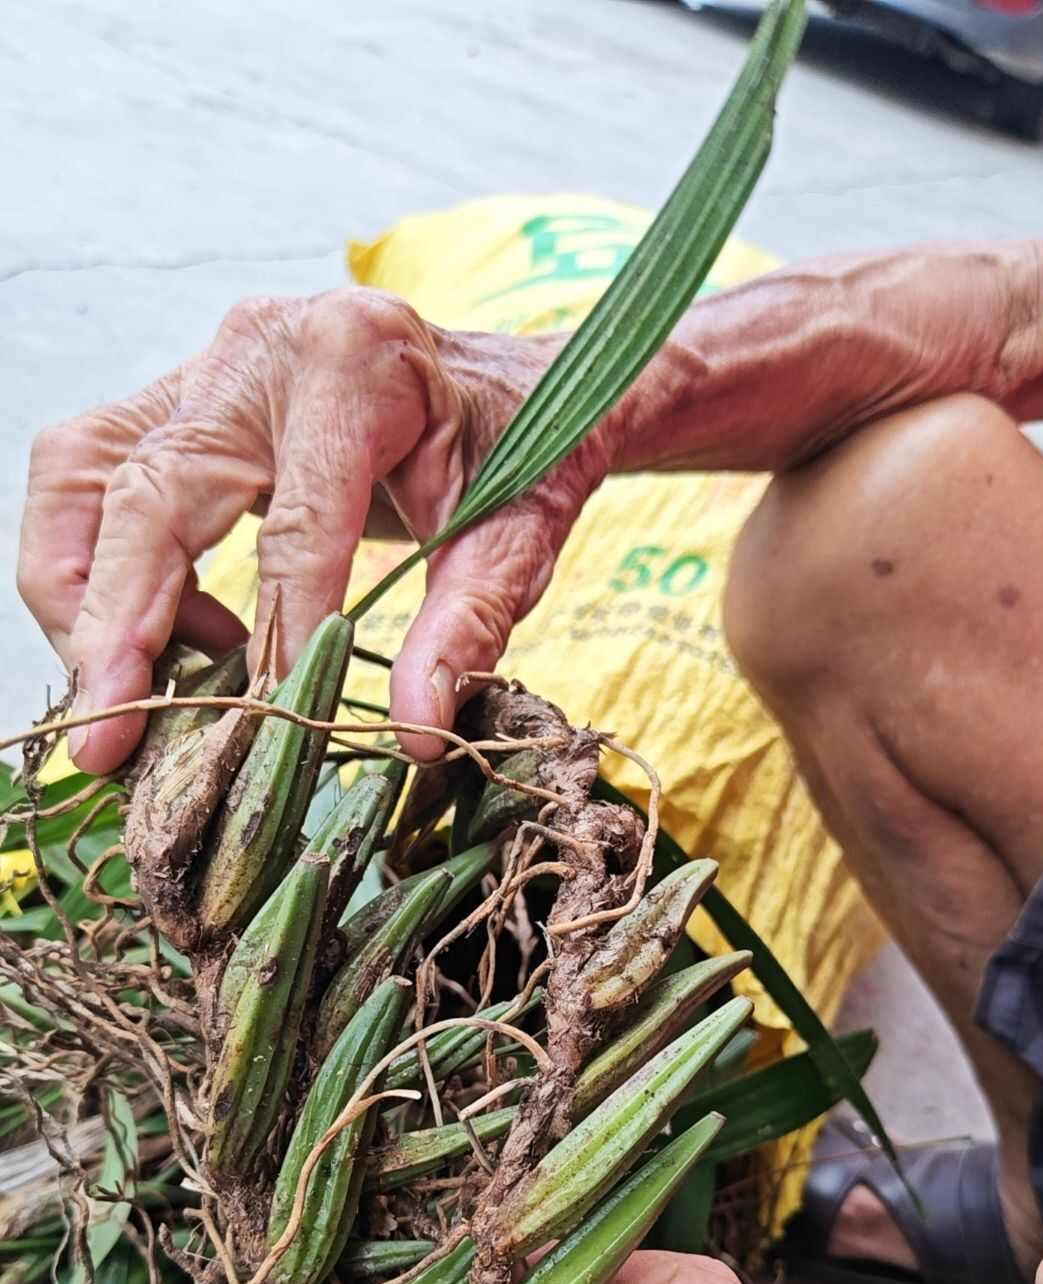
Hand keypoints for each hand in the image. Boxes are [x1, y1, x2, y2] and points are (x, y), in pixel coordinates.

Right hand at [17, 290, 610, 771]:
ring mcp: (205, 367)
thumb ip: (469, 625)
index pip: (293, 520)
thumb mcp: (519, 535)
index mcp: (353, 359)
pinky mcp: (178, 398)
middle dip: (117, 625)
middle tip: (107, 738)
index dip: (275, 630)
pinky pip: (89, 474)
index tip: (265, 724)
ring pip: (84, 475)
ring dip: (80, 594)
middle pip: (149, 492)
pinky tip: (172, 642)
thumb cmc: (524, 451)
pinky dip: (97, 567)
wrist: (522, 383)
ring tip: (117, 696)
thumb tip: (413, 729)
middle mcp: (258, 348)